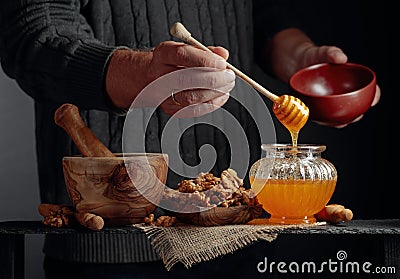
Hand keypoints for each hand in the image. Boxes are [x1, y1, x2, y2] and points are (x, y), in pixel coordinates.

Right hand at [105, 41, 233, 116]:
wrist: (151, 78)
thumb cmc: (175, 62)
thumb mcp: (187, 49)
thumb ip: (206, 51)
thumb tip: (223, 54)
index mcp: (163, 54)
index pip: (182, 55)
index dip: (205, 60)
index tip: (223, 63)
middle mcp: (159, 75)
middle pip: (186, 79)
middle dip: (213, 79)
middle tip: (229, 76)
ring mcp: (162, 95)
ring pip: (191, 98)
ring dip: (215, 93)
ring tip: (228, 85)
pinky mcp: (169, 109)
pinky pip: (193, 110)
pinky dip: (212, 104)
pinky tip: (221, 96)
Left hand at [300, 45, 380, 126]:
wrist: (294, 62)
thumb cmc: (313, 57)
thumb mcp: (323, 52)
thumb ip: (332, 53)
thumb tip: (341, 58)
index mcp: (349, 81)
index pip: (367, 90)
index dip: (374, 96)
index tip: (373, 99)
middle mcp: (341, 93)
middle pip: (355, 108)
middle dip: (357, 114)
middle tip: (353, 116)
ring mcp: (329, 102)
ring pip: (339, 116)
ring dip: (340, 121)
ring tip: (339, 122)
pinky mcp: (316, 108)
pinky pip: (321, 117)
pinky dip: (322, 120)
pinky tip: (320, 120)